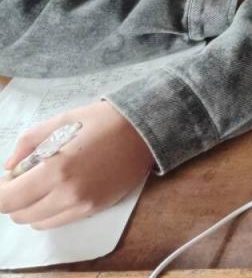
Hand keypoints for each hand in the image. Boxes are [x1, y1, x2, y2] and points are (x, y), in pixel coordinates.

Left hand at [0, 101, 153, 228]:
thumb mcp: (62, 120)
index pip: (7, 199)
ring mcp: (84, 205)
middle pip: (19, 214)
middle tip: (28, 177)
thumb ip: (29, 142)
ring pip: (38, 222)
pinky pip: (60, 221)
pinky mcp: (96, 209)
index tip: (10, 178)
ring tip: (47, 184)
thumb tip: (10, 166)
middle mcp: (68, 194)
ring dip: (33, 207)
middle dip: (15, 197)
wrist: (146, 129)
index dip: (1, 190)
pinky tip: (63, 188)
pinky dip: (52, 210)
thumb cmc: (103, 120)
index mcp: (56, 169)